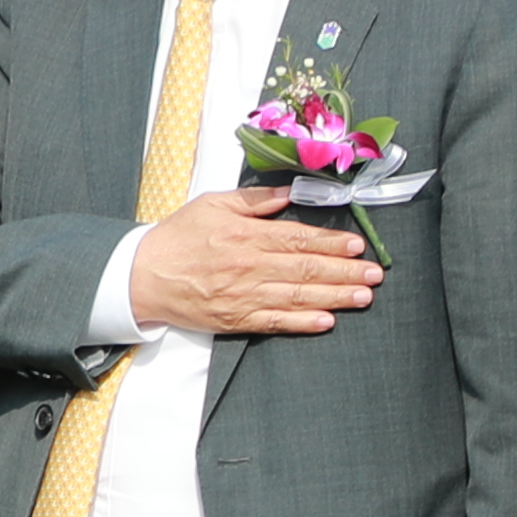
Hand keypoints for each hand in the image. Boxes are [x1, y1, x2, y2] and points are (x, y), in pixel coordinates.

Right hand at [127, 185, 378, 335]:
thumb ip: (255, 200)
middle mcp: (248, 266)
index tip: (357, 245)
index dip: (331, 243)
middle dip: (344, 271)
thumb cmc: (177, 238)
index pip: (298, 239)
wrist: (142, 275)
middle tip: (373, 274)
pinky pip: (275, 322)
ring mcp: (243, 295)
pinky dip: (302, 323)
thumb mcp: (213, 204)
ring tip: (361, 297)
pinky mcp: (235, 319)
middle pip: (305, 269)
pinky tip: (325, 321)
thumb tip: (289, 193)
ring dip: (334, 297)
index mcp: (245, 235)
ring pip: (297, 296)